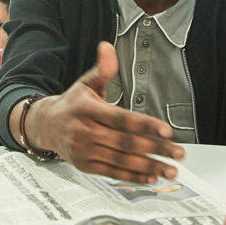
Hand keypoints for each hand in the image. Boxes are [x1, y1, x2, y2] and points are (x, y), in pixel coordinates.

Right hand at [12, 42, 184, 182]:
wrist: (47, 125)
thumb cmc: (72, 104)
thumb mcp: (86, 83)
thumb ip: (103, 69)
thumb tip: (107, 48)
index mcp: (86, 109)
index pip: (120, 118)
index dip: (145, 125)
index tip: (166, 131)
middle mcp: (84, 131)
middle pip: (125, 142)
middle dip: (155, 148)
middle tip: (178, 152)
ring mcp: (84, 151)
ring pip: (122, 160)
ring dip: (149, 166)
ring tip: (170, 168)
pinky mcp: (86, 166)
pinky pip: (113, 173)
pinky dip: (134, 177)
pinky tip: (151, 177)